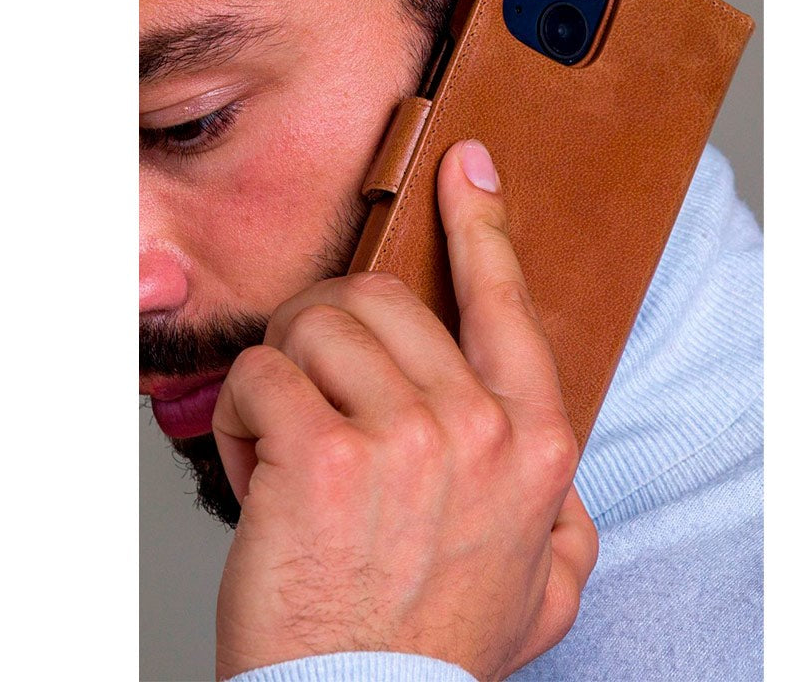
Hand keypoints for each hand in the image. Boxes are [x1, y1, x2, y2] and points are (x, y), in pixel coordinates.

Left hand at [212, 139, 597, 680]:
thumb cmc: (437, 646)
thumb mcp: (544, 587)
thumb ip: (562, 519)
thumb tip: (558, 471)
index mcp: (531, 446)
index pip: (505, 303)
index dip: (483, 224)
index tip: (467, 169)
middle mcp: (476, 430)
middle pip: (380, 301)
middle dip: (330, 327)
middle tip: (315, 380)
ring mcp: (403, 439)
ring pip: (314, 327)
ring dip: (285, 377)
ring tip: (288, 442)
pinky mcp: (322, 458)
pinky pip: (259, 377)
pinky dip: (240, 417)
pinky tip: (257, 469)